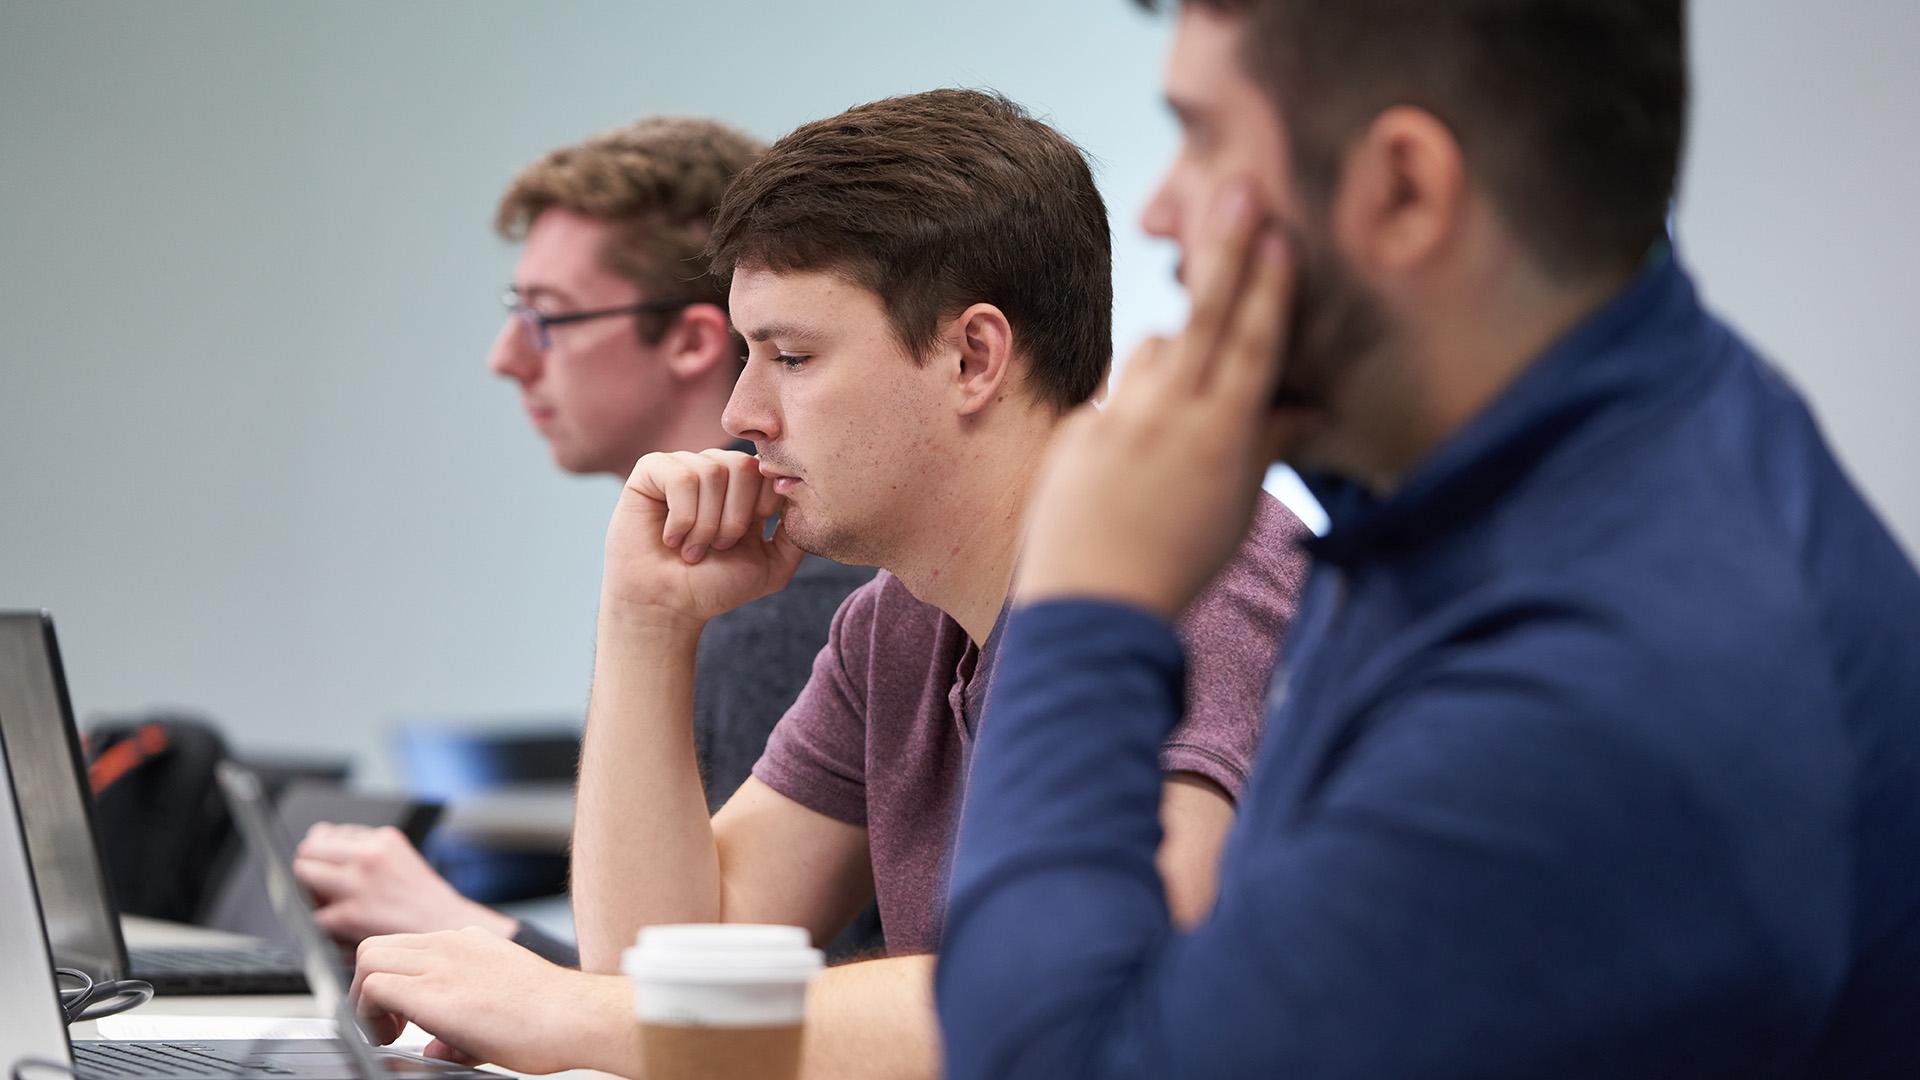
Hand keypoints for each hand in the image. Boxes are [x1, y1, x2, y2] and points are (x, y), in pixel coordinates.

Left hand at [293, 823, 514, 945]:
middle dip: (312, 868)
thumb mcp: (400, 862)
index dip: (327, 854)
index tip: (333, 868)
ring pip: (304, 874)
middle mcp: (369, 854)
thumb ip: (365, 853)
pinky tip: (345, 930)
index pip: (329, 834)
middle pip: (310, 848)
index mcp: (383, 839)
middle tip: (326, 889)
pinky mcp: (348, 914)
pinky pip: (314, 914)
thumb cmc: (423, 905)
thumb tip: (322, 850)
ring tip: (334, 907)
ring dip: (312, 893)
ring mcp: (357, 883)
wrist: (448, 934)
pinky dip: (324, 925)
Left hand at [351, 928, 636, 1075]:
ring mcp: (441, 962)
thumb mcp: (501, 1007)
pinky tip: (391, 1039)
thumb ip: (460, 1025)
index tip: (397, 1015)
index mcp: (468, 943)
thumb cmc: (552, 1016)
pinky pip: (375, 988)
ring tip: (386, 1033)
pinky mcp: (434, 991)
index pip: (405, 947)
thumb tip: (437, 1047)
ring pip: (367, 959)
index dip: (390, 980)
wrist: (574, 1016)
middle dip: (367, 987)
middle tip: (387, 1025)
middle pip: (377, 947)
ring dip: (364, 999)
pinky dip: (368, 1015)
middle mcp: (451, 943)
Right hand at [602, 449, 806, 627]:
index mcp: (745, 487)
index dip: (763, 505)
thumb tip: (807, 498)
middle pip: (744, 465)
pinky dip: (681, 517)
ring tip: (693, 549)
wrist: (668, 606)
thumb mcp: (773, 565)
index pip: (769, 469)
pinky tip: (672, 538)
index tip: (746, 538)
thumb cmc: (716, 586)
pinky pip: (680, 476)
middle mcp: (716, 470)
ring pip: (712, 471)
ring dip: (705, 523)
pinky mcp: (651, 470)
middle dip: (735, 517)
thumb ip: (797, 533)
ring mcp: (684, 466)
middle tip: (718, 548)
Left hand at [1015, 181, 1299, 617]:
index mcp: (1220, 438)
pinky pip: (1118, 395)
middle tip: (1242, 189)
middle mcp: (1170, 418)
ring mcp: (1119, 419)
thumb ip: (1263, 448)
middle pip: (1205, 316)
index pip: (1252, 346)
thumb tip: (1303, 409)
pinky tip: (1132, 458)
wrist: (1089, 607)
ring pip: (1157, 349)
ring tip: (1182, 410)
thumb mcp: (1234, 511)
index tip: (1278, 232)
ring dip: (1176, 353)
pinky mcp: (1079, 428)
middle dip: (1227, 250)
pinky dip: (1134, 407)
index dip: (1267, 288)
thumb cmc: (1176, 566)